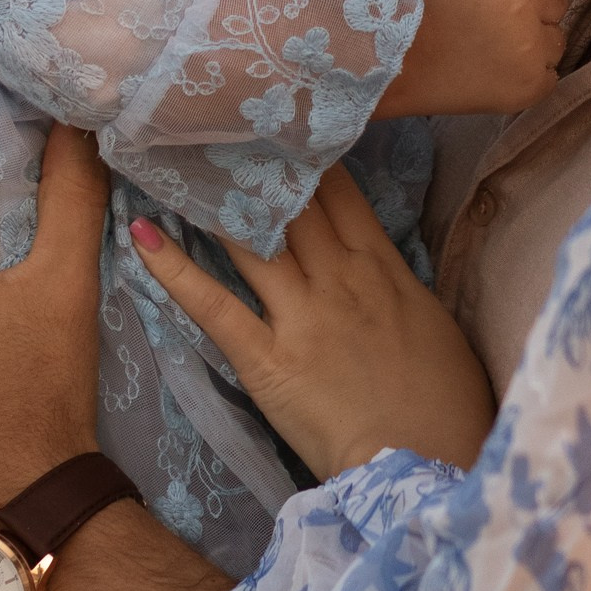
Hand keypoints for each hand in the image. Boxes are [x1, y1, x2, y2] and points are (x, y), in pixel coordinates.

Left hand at [131, 164, 496, 476]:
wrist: (426, 463)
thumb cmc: (447, 407)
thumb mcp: (438, 328)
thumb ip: (403, 288)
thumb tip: (381, 267)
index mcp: (384, 267)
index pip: (339, 192)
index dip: (304, 156)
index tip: (275, 128)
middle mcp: (340, 276)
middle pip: (291, 202)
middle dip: (252, 163)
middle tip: (212, 126)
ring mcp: (302, 314)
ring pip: (250, 238)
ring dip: (210, 200)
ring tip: (173, 161)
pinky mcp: (268, 358)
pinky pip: (214, 305)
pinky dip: (175, 269)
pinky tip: (143, 233)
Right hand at [372, 0, 565, 117]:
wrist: (400, 63)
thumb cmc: (422, 6)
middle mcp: (526, 1)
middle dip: (534, 6)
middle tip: (502, 20)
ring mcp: (532, 47)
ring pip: (556, 39)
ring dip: (536, 42)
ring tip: (501, 50)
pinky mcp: (532, 84)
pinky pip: (550, 74)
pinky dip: (531, 74)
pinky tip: (503, 73)